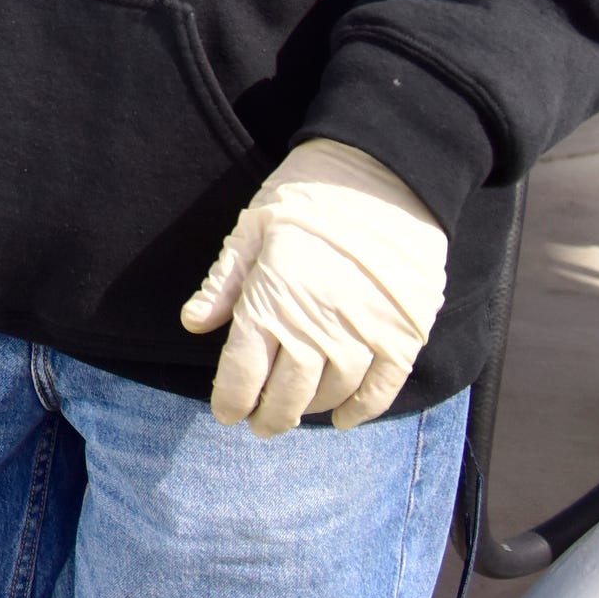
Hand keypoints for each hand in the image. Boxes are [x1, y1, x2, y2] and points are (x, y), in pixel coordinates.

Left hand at [180, 139, 447, 435]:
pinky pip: (383, 388)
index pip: (242, 373)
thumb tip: (193, 324)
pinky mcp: (405, 333)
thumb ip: (224, 282)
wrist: (385, 172)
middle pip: (287, 394)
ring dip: (310, 412)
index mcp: (272, 300)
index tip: (226, 413)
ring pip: (333, 394)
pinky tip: (344, 419)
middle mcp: (318, 326)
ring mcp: (365, 333)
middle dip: (268, 416)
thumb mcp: (252, 229)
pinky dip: (362, 411)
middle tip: (259, 425)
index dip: (230, 400)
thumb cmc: (309, 195)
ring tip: (295, 415)